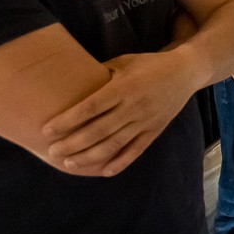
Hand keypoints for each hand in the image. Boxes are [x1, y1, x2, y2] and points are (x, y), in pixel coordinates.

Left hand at [42, 51, 196, 175]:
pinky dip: (120, 163)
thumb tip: (73, 84)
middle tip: (52, 152)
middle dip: (72, 144)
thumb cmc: (150, 64)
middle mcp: (133, 107)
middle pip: (98, 131)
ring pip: (114, 145)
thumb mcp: (124, 62)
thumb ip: (101, 74)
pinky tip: (103, 171)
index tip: (47, 130)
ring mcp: (145, 121)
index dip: (68, 120)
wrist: (186, 71)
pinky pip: (136, 150)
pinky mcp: (155, 130)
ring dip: (89, 157)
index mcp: (123, 87)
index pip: (90, 107)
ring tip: (69, 163)